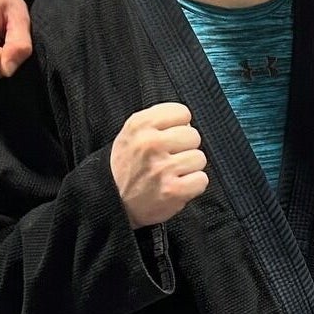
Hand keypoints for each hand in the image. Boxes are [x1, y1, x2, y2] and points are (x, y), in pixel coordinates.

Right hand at [111, 103, 208, 228]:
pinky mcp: (173, 190)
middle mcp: (151, 143)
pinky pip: (202, 179)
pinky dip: (194, 185)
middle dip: (186, 148)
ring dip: (190, 167)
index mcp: (140, 125)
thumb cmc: (126, 167)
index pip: (182, 113)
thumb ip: (158, 123)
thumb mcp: (132, 134)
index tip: (171, 137)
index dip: (180, 126)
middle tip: (171, 158)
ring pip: (199, 158)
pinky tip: (179, 185)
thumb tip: (187, 123)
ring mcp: (163, 167)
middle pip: (193, 135)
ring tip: (173, 173)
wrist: (112, 200)